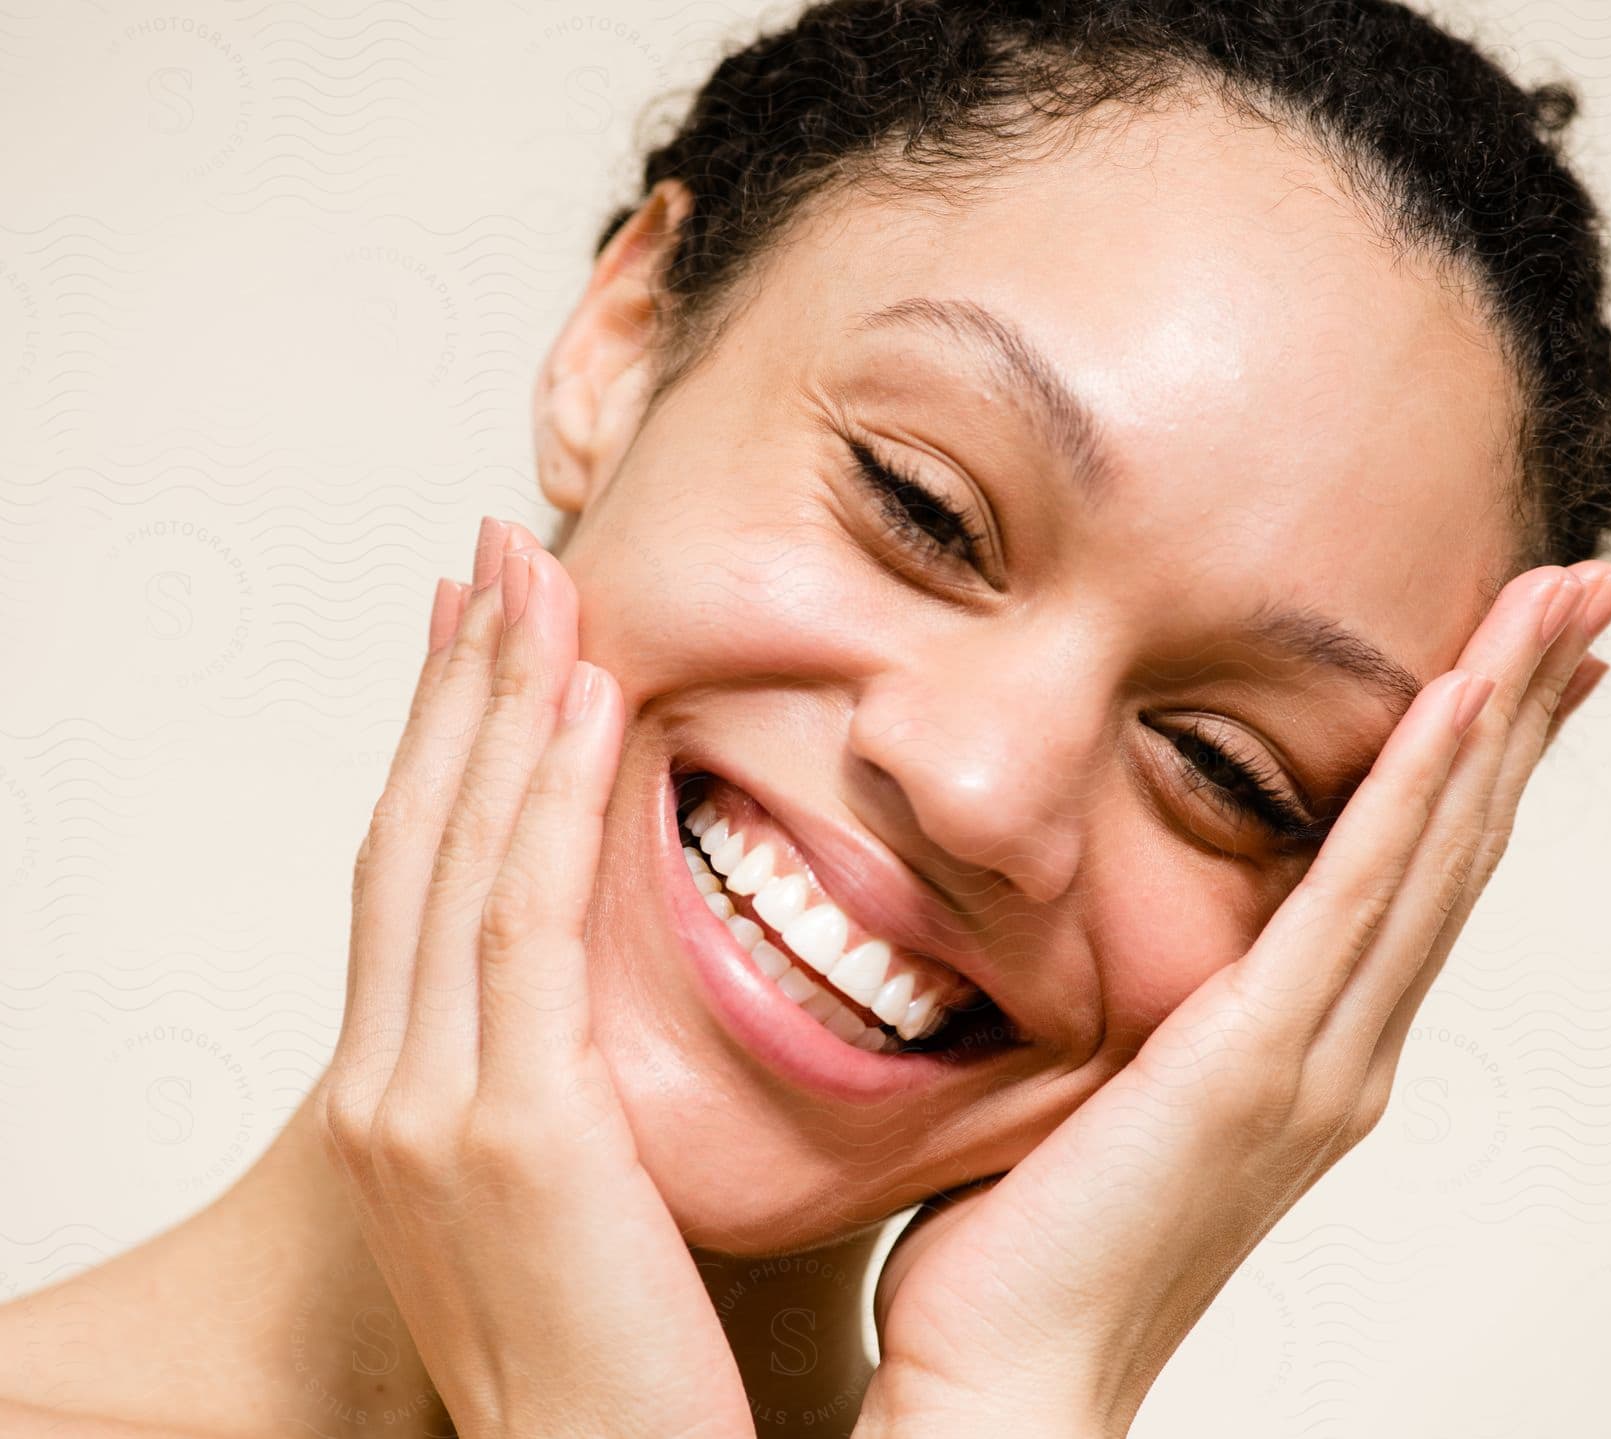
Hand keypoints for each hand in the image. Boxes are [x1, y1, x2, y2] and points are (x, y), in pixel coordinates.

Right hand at [315, 518, 753, 1438]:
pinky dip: (548, 798)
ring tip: (538, 581)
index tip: (477, 638)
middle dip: (458, 687)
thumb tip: (621, 994)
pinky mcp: (512, 1133)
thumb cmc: (617, 1359)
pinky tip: (587, 699)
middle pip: (420, 838)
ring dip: (498, 704)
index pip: (419, 879)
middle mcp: (393, 1093)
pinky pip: (526, 923)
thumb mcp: (573, 1194)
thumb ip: (570, 1081)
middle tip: (496, 559)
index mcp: (407, 1102)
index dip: (442, 745)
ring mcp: (434, 1112)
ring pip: (459, 855)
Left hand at [856, 560, 1610, 1438]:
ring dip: (1499, 716)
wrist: (1020, 1373)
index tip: (1517, 661)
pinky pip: (1351, 899)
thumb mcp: (1110, 1085)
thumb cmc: (1041, 1238)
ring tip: (1559, 603)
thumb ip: (1152, 1006)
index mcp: (1309, 1049)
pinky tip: (1457, 702)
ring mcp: (1317, 1057)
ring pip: (1433, 853)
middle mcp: (1342, 1048)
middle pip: (1456, 846)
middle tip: (1584, 592)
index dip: (1479, 762)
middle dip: (1526, 708)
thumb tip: (1120, 934)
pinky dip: (1413, 796)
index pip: (1414, 874)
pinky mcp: (1257, 1060)